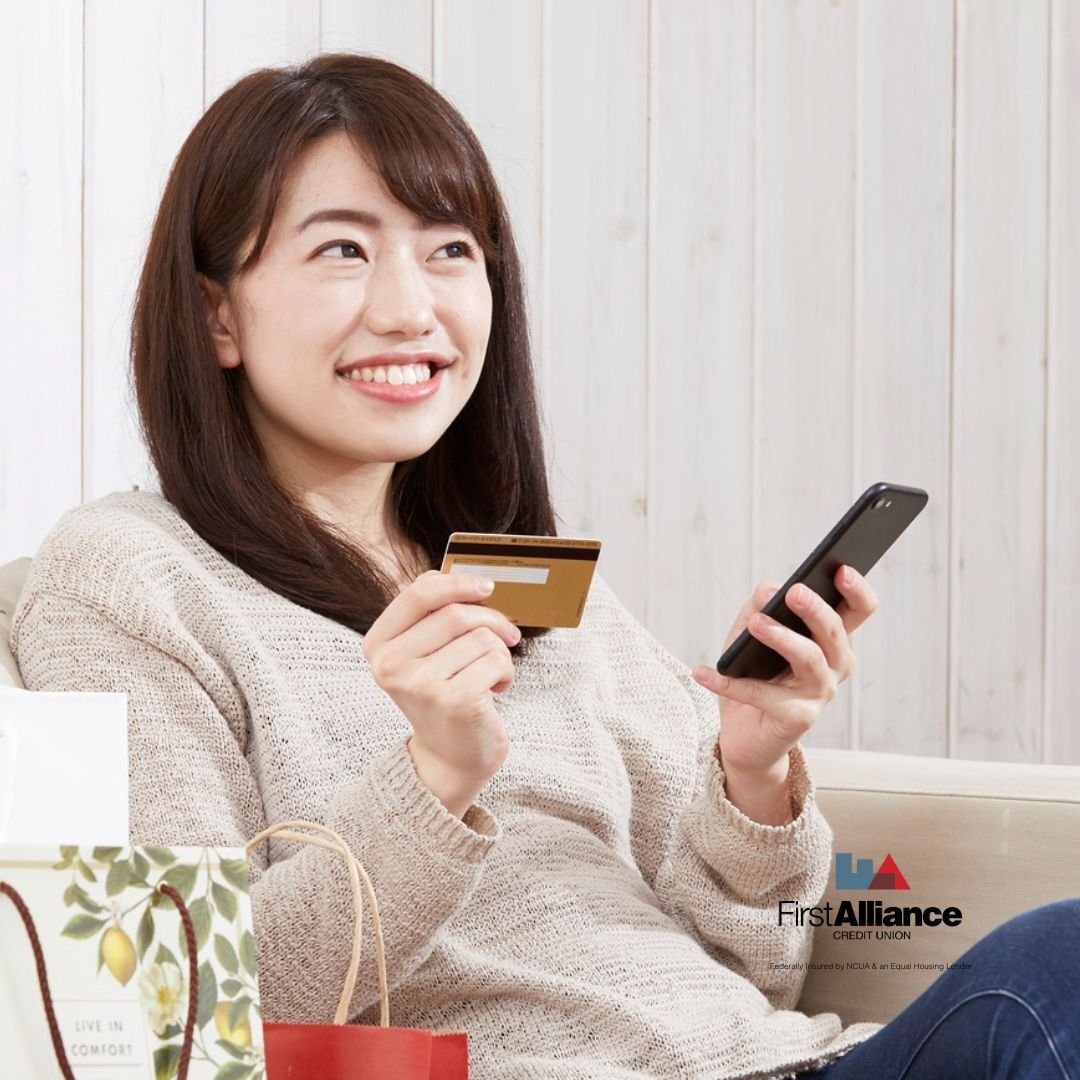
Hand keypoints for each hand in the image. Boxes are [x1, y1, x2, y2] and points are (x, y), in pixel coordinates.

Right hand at [361, 569, 521, 816]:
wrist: (451, 757)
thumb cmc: (444, 694)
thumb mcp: (425, 653)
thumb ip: (434, 615)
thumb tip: (465, 575)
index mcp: (378, 646)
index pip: (419, 594)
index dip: (458, 583)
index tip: (486, 586)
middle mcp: (391, 665)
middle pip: (456, 613)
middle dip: (492, 619)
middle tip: (508, 635)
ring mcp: (420, 684)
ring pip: (481, 636)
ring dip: (500, 652)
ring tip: (491, 674)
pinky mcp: (453, 700)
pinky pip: (495, 660)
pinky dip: (506, 672)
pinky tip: (496, 690)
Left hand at [692, 566, 878, 802]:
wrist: (742, 733)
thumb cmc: (751, 674)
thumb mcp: (748, 634)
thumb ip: (759, 607)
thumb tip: (768, 591)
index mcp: (829, 640)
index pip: (857, 610)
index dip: (857, 590)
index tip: (841, 569)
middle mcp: (834, 666)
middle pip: (835, 633)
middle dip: (816, 610)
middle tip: (793, 592)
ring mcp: (819, 694)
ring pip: (810, 660)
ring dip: (781, 638)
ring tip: (755, 624)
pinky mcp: (798, 720)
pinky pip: (763, 695)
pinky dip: (729, 683)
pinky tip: (702, 672)